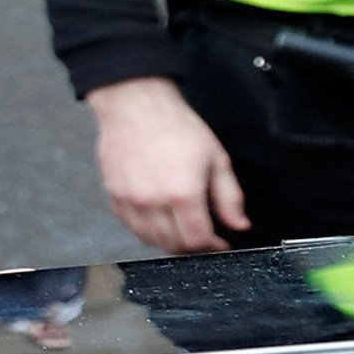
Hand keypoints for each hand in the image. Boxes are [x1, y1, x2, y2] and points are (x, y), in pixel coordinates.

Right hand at [85, 75, 248, 253]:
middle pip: (173, 245)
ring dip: (169, 241)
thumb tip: (238, 224)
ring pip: (150, 240)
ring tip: (181, 230)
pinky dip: (147, 230)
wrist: (135, 107)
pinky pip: (131, 227)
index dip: (212, 247)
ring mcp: (130, 201)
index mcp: (182, 193)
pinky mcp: (114, 196)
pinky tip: (159, 219)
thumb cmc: (175, 127)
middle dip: (192, 246)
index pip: (197, 240)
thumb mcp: (216, 158)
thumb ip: (230, 196)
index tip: (219, 243)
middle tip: (203, 237)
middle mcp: (153, 201)